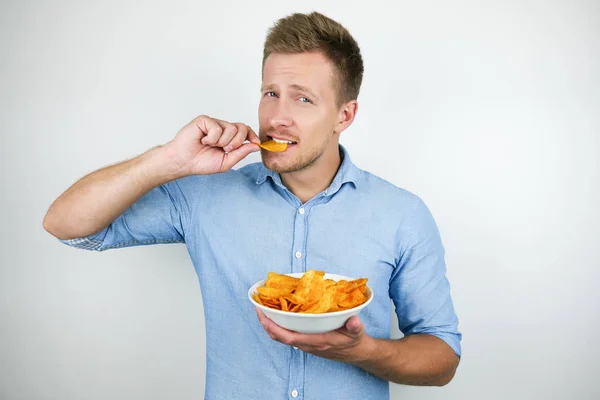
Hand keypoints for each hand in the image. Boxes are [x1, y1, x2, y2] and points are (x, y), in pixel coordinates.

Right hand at [163, 115, 260, 175]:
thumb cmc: (201, 162)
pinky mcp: (204, 120)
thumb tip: (255, 146)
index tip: (256, 142)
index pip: (245, 131)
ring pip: (231, 128)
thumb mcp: (226, 162)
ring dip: (222, 141)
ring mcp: (214, 123)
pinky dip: (211, 138)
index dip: (252, 135)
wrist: (184, 162)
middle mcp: (222, 128)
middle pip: (241, 127)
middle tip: (226, 149)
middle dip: (237, 141)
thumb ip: (240, 153)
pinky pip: (217, 127)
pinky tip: (202, 140)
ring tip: (210, 145)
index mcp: (229, 138)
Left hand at [255, 307, 370, 362]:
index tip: (263, 314)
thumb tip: (354, 320)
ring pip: (282, 336)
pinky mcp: (306, 341)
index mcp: (316, 341)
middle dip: (266, 323)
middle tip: (258, 307)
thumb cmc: (354, 341)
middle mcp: (307, 344)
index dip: (273, 327)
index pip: (289, 337)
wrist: (356, 353)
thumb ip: (354, 326)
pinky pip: (287, 335)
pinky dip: (279, 325)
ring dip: (271, 324)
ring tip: (265, 308)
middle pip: (279, 337)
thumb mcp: (356, 332)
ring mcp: (306, 344)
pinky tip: (279, 314)